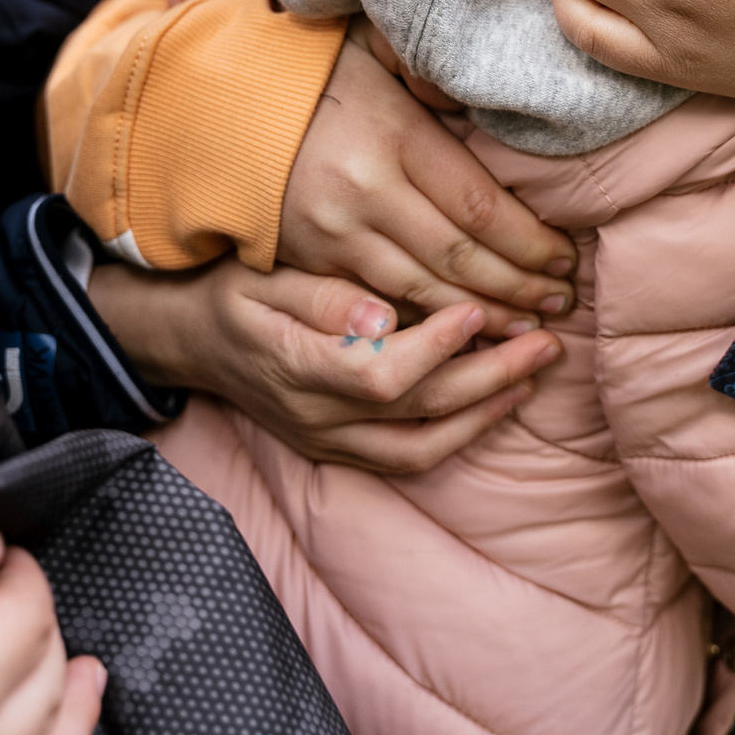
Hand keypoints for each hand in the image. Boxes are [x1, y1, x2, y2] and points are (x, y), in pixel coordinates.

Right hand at [89, 256, 562, 472]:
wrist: (190, 342)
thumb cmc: (232, 293)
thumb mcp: (261, 275)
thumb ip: (319, 293)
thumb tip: (378, 313)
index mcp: (295, 365)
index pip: (379, 372)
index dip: (436, 348)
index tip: (479, 309)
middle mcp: (316, 416)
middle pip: (416, 413)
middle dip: (490, 379)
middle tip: (544, 341)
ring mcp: (328, 441)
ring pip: (420, 449)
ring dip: (485, 415)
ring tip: (533, 374)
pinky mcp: (338, 450)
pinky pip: (409, 459)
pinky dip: (460, 435)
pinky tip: (497, 401)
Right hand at [279, 29, 573, 334]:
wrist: (218, 111)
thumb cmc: (315, 75)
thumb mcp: (374, 51)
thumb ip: (431, 71)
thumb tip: (492, 90)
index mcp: (393, 136)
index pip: (479, 206)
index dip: (530, 242)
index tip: (566, 258)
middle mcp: (366, 192)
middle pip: (459, 257)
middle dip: (518, 287)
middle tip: (562, 303)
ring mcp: (335, 234)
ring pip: (423, 291)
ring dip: (482, 315)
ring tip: (528, 326)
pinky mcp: (312, 261)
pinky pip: (381, 302)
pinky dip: (428, 322)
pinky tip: (465, 331)